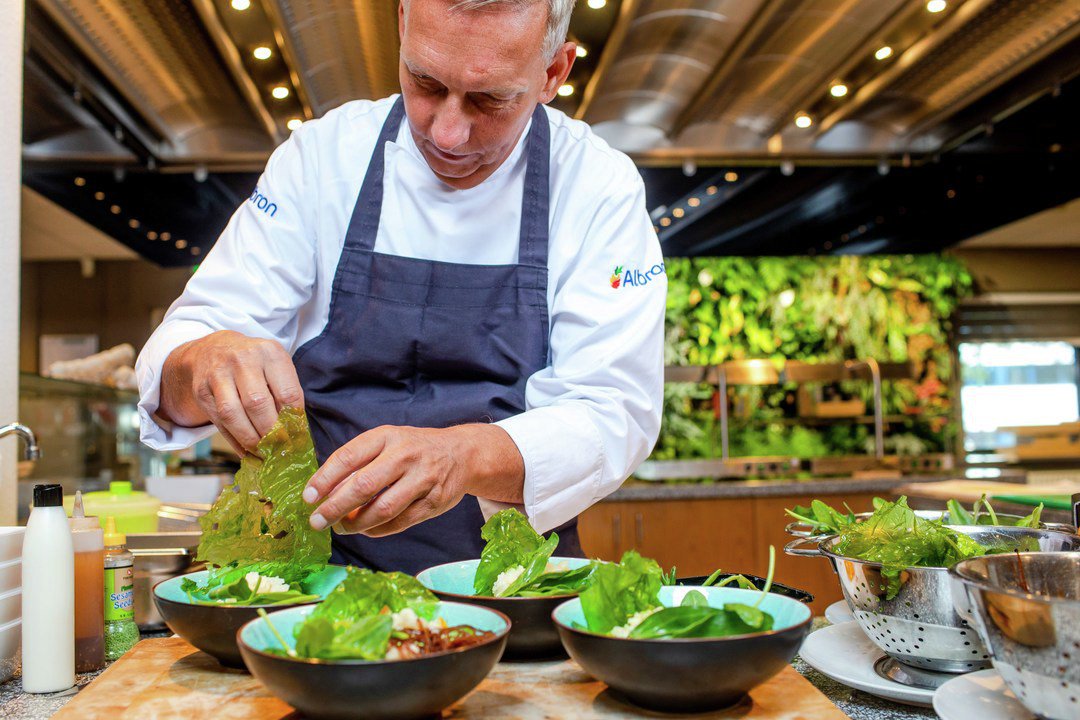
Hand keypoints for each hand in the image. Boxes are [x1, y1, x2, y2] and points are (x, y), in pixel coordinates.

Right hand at [159, 330, 303, 455]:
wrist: (214, 349)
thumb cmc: (255, 363)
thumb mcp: (275, 367)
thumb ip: (286, 393)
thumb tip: (296, 433)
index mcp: (270, 353)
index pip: (288, 393)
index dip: (293, 421)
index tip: (297, 439)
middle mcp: (243, 360)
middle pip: (258, 404)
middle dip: (270, 433)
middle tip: (279, 450)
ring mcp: (218, 374)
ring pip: (233, 414)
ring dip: (250, 440)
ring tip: (263, 453)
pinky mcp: (201, 390)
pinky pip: (219, 421)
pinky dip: (234, 441)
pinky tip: (246, 451)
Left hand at [304, 424, 523, 536]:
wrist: (461, 453)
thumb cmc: (413, 448)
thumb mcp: (386, 442)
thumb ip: (358, 462)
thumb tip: (324, 493)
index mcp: (387, 436)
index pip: (349, 457)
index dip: (324, 479)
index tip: (308, 497)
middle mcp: (405, 455)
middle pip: (364, 486)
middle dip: (335, 507)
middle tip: (317, 521)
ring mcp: (423, 479)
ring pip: (383, 508)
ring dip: (356, 523)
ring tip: (341, 528)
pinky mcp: (434, 501)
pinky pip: (400, 522)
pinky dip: (377, 530)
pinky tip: (365, 529)